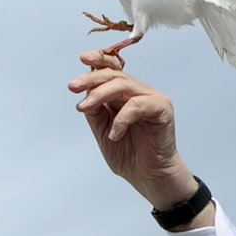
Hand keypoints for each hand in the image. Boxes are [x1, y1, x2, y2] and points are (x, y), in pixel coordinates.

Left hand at [69, 57, 207, 215]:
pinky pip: (138, 105)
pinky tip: (115, 134)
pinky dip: (122, 118)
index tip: (82, 58)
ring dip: (100, 94)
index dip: (98, 60)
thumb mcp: (103, 131)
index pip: (111, 70)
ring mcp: (151, 99)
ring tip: (85, 108)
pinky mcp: (162, 109)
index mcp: (123, 96)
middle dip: (91, 79)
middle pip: (114, 75)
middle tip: (73, 86)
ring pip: (123, 85)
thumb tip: (83, 93)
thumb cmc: (130, 155)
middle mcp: (137, 93)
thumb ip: (95, 111)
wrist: (149, 177)